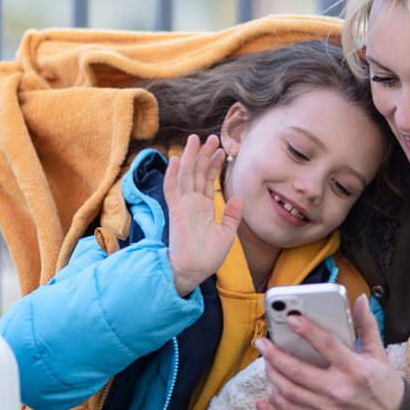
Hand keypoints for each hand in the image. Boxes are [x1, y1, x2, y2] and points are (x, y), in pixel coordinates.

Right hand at [165, 134, 241, 296]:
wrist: (194, 272)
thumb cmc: (208, 257)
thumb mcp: (227, 233)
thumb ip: (232, 215)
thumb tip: (238, 196)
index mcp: (204, 208)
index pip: (208, 181)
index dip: (214, 165)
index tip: (222, 151)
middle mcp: (192, 204)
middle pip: (197, 173)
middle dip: (203, 155)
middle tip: (210, 137)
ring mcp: (183, 206)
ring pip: (185, 176)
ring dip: (190, 157)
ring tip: (195, 139)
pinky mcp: (176, 212)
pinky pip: (172, 190)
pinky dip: (172, 175)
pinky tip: (175, 159)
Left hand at [256, 294, 405, 409]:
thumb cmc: (384, 384)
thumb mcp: (378, 353)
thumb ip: (367, 326)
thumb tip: (361, 300)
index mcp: (355, 369)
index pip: (326, 346)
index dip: (307, 331)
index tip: (291, 319)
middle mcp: (339, 389)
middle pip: (298, 371)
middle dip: (275, 355)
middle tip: (262, 343)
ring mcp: (328, 406)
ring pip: (290, 391)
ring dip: (273, 375)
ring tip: (266, 361)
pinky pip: (292, 409)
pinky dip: (278, 396)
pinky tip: (274, 384)